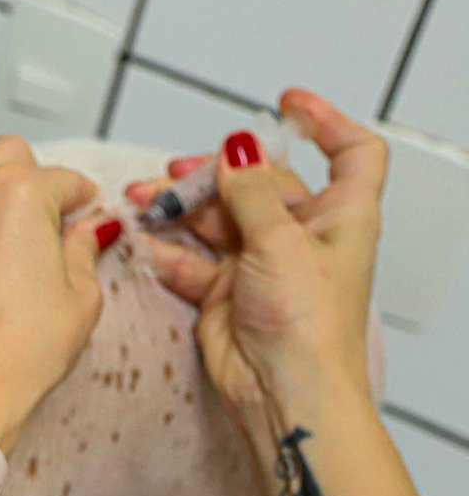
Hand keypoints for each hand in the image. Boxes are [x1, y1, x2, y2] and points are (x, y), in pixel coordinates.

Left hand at [0, 135, 107, 452]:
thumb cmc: (19, 354)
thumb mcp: (80, 297)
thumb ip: (83, 247)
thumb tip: (88, 228)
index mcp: (16, 193)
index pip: (62, 178)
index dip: (80, 199)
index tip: (84, 214)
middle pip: (5, 159)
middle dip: (28, 182)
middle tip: (43, 225)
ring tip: (1, 259)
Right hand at [140, 88, 385, 421]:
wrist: (284, 391)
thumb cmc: (309, 327)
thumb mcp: (283, 241)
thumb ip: (254, 190)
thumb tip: (239, 148)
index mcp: (340, 217)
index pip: (351, 154)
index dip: (326, 123)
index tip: (288, 104)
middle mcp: (302, 236)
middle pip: (259, 183)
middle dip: (214, 173)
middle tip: (178, 174)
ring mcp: (261, 263)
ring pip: (216, 218)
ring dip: (179, 206)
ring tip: (144, 200)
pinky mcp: (224, 291)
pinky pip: (190, 258)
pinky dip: (166, 248)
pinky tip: (144, 239)